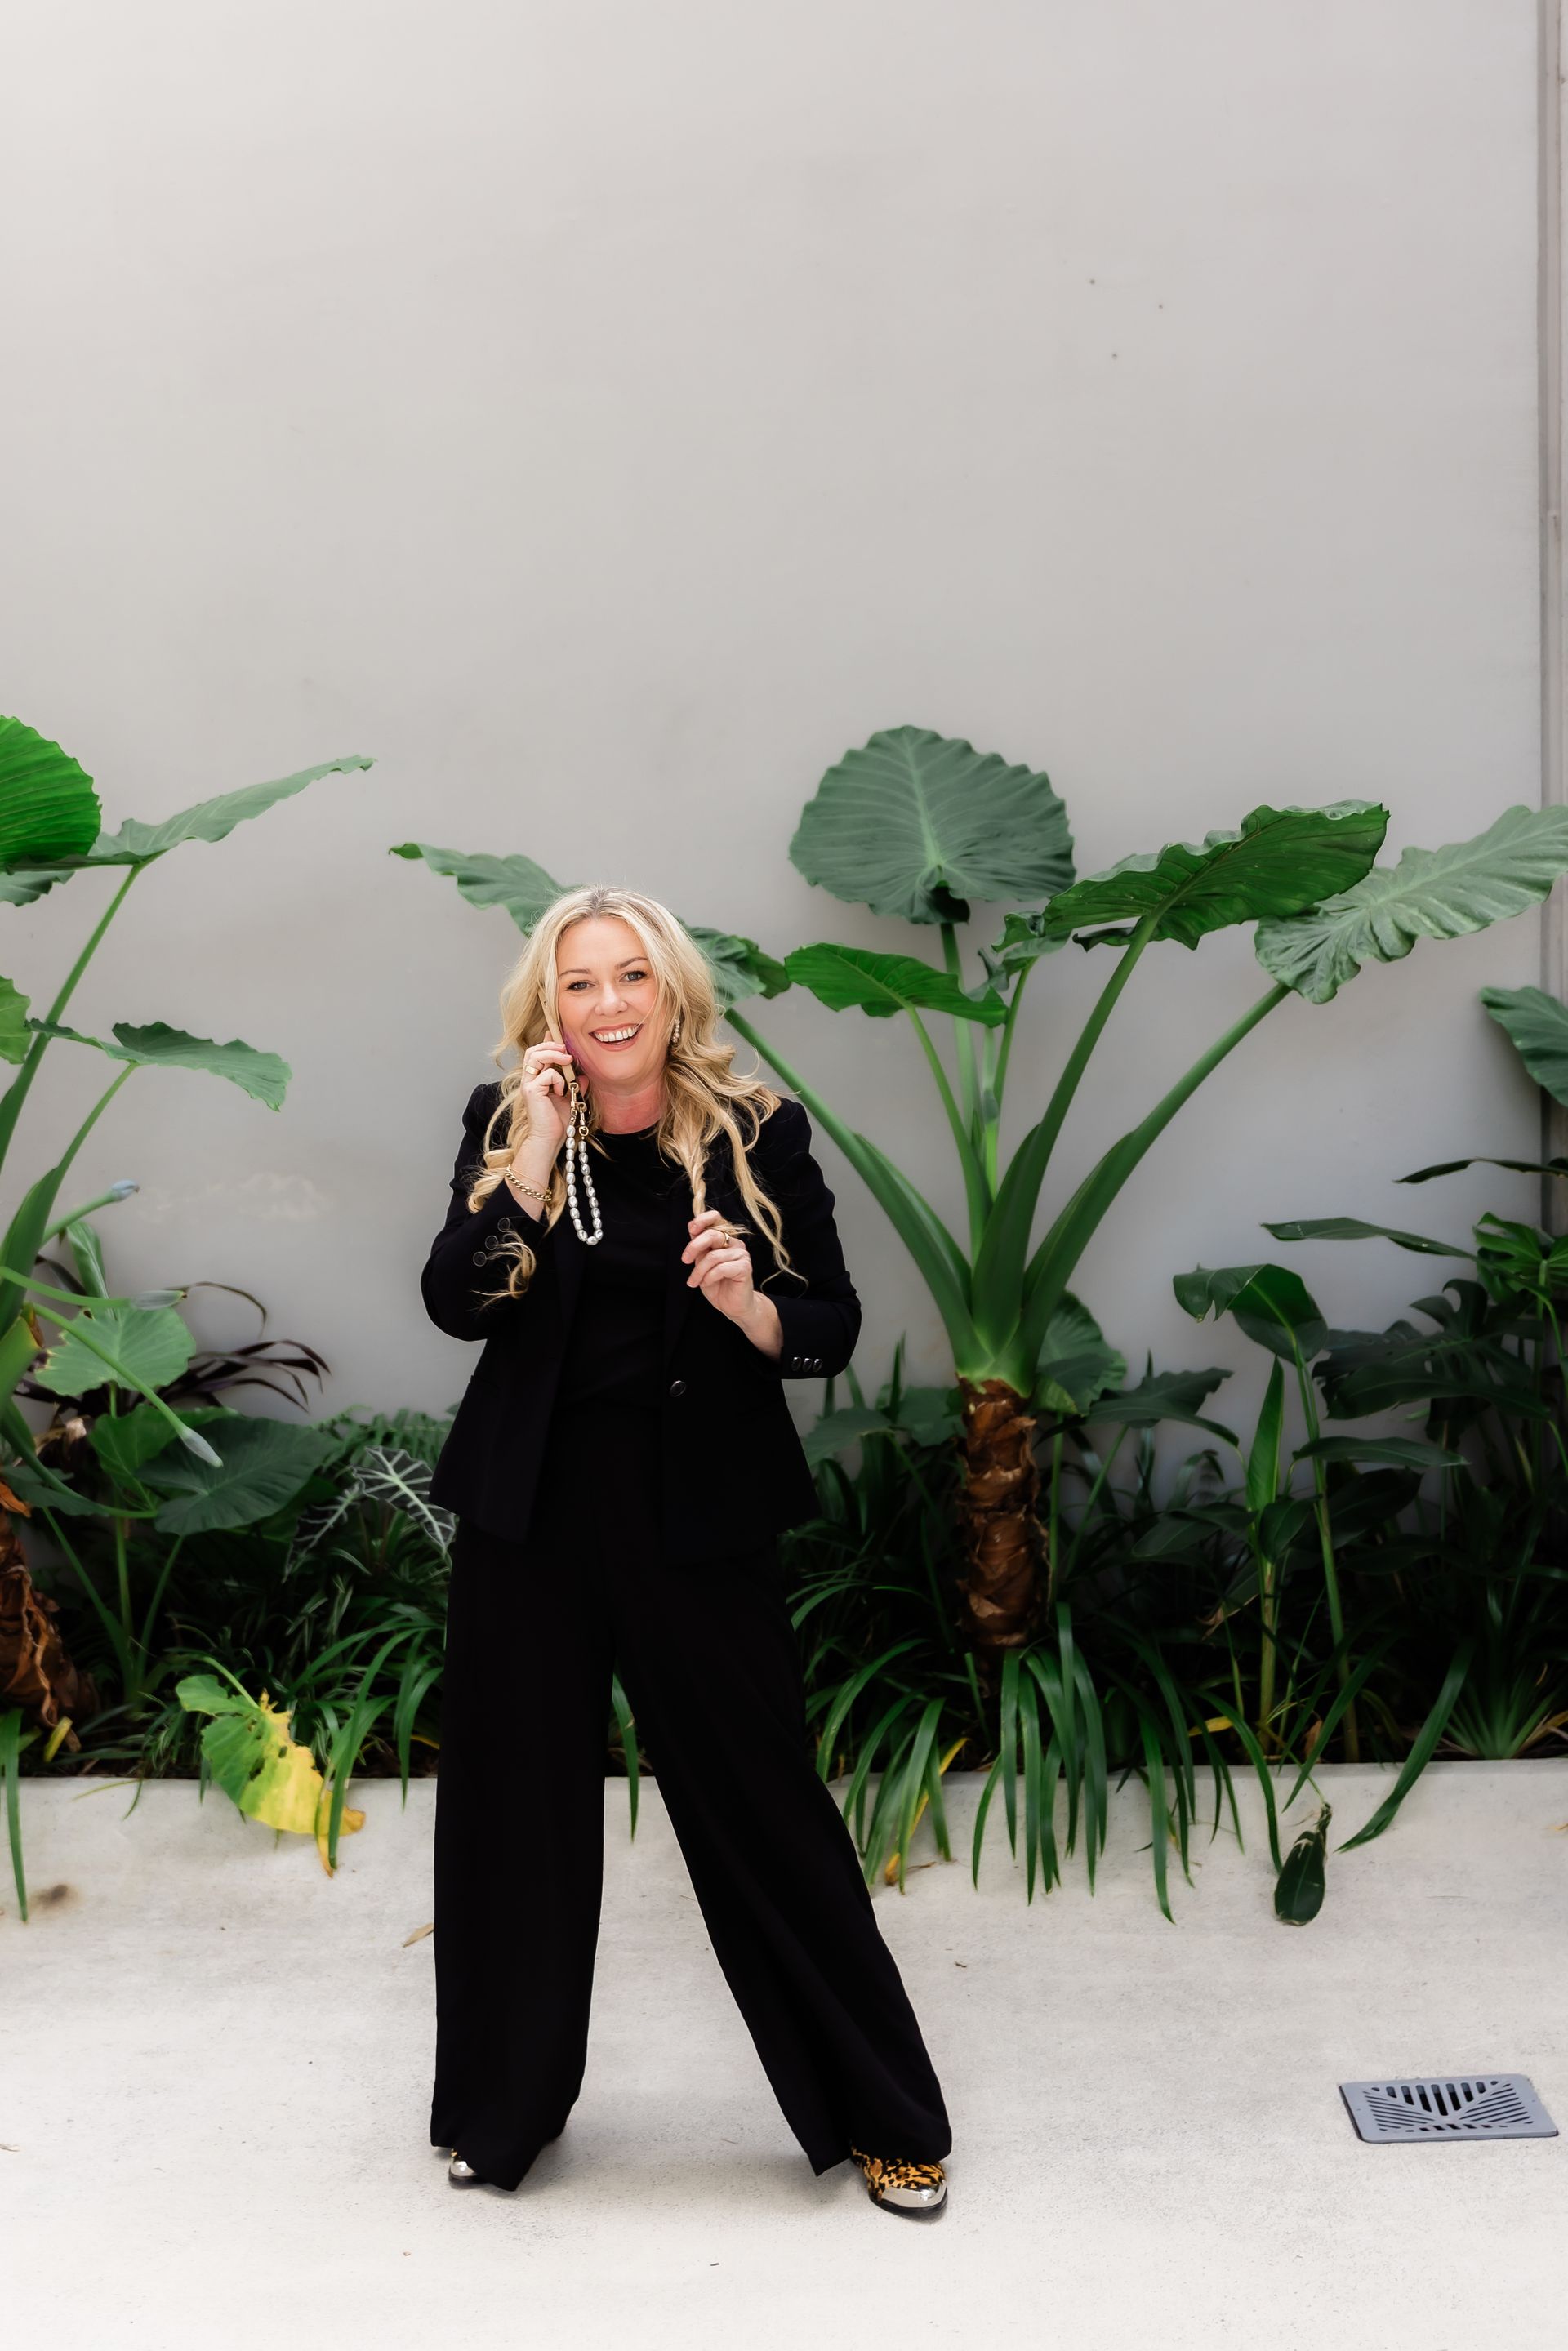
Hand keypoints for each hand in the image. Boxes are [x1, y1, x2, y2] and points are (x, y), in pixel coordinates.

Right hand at [515, 1040, 578, 1152]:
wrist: (550, 1139)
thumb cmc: (558, 1122)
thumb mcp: (569, 1099)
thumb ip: (573, 1085)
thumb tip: (582, 1076)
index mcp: (536, 1080)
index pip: (537, 1055)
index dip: (545, 1042)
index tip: (554, 1033)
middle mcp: (529, 1081)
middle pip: (533, 1051)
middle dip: (550, 1045)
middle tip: (566, 1049)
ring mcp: (528, 1085)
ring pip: (535, 1057)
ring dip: (554, 1054)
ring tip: (567, 1060)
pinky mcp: (532, 1091)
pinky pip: (548, 1074)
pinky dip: (559, 1079)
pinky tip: (561, 1091)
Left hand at [682, 1209, 755, 1323]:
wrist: (732, 1306)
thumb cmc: (717, 1285)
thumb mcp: (702, 1264)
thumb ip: (699, 1248)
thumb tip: (692, 1229)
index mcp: (724, 1239)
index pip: (716, 1218)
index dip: (703, 1220)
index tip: (691, 1229)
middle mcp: (734, 1243)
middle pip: (712, 1235)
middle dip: (694, 1247)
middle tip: (685, 1260)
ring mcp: (741, 1254)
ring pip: (713, 1256)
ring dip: (699, 1271)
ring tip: (694, 1282)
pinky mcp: (745, 1267)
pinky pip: (721, 1268)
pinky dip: (709, 1277)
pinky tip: (706, 1283)